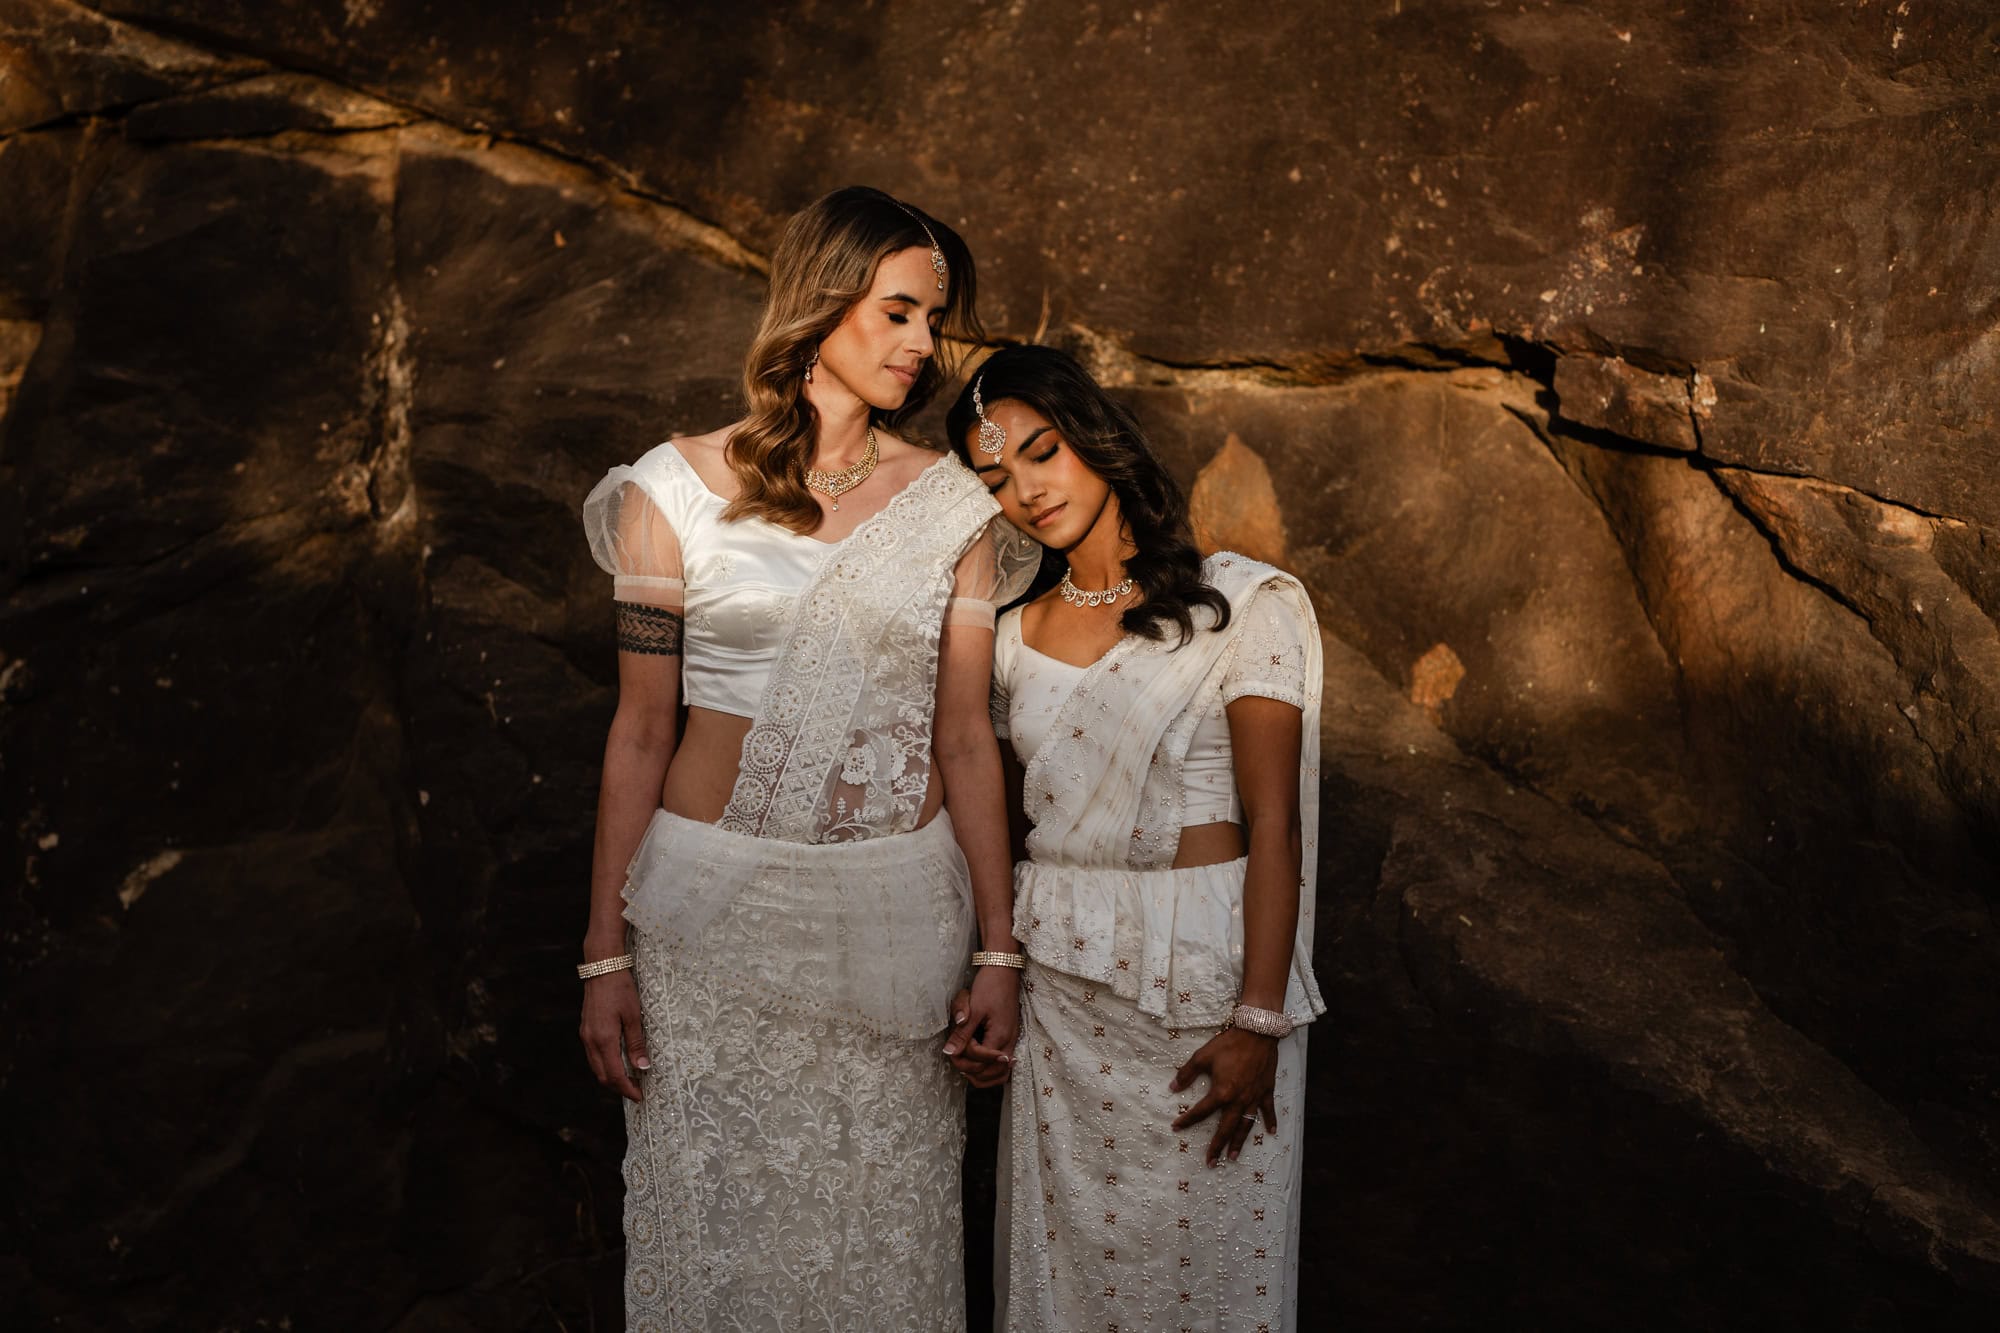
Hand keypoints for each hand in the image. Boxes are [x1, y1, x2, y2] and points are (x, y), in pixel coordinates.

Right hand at [580, 969, 648, 1101]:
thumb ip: (636, 1044)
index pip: (614, 1075)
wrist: (602, 968)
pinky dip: (606, 1065)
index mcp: (604, 1039)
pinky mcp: (586, 1030)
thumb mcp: (634, 1016)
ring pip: (596, 1067)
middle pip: (602, 1075)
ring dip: (611, 1077)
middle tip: (637, 1091)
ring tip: (630, 1079)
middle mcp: (591, 1041)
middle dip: (619, 1087)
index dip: (627, 1089)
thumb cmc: (621, 989)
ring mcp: (586, 1036)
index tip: (640, 1096)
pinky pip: (594, 1056)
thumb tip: (642, 1068)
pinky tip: (618, 1062)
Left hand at [942, 967, 1020, 1087]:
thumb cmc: (988, 986)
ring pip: (1000, 1073)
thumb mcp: (973, 1009)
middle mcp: (1009, 1042)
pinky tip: (978, 1063)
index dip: (964, 1057)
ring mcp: (1012, 1041)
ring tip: (966, 1067)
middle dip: (971, 1070)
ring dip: (982, 1074)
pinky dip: (991, 1069)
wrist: (1004, 970)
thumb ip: (962, 1034)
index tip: (954, 1047)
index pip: (980, 1061)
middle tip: (956, 1059)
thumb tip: (949, 1053)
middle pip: (991, 1073)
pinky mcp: (1010, 1037)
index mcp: (999, 1036)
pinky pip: (1003, 1065)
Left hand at [1169, 1027, 1278, 1165]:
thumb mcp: (1202, 1056)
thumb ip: (1186, 1073)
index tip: (1176, 1128)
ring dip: (1239, 1143)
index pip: (1201, 1112)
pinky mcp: (1266, 1091)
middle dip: (1217, 1147)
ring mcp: (1254, 1097)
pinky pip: (1268, 1110)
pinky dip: (1270, 1121)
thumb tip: (1172, 1087)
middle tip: (1211, 1163)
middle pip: (1225, 1129)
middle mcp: (1238, 1100)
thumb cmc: (1228, 1044)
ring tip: (1233, 1157)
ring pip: (1245, 1125)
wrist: (1257, 1032)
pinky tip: (1271, 1132)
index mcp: (1221, 1093)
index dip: (1187, 1120)